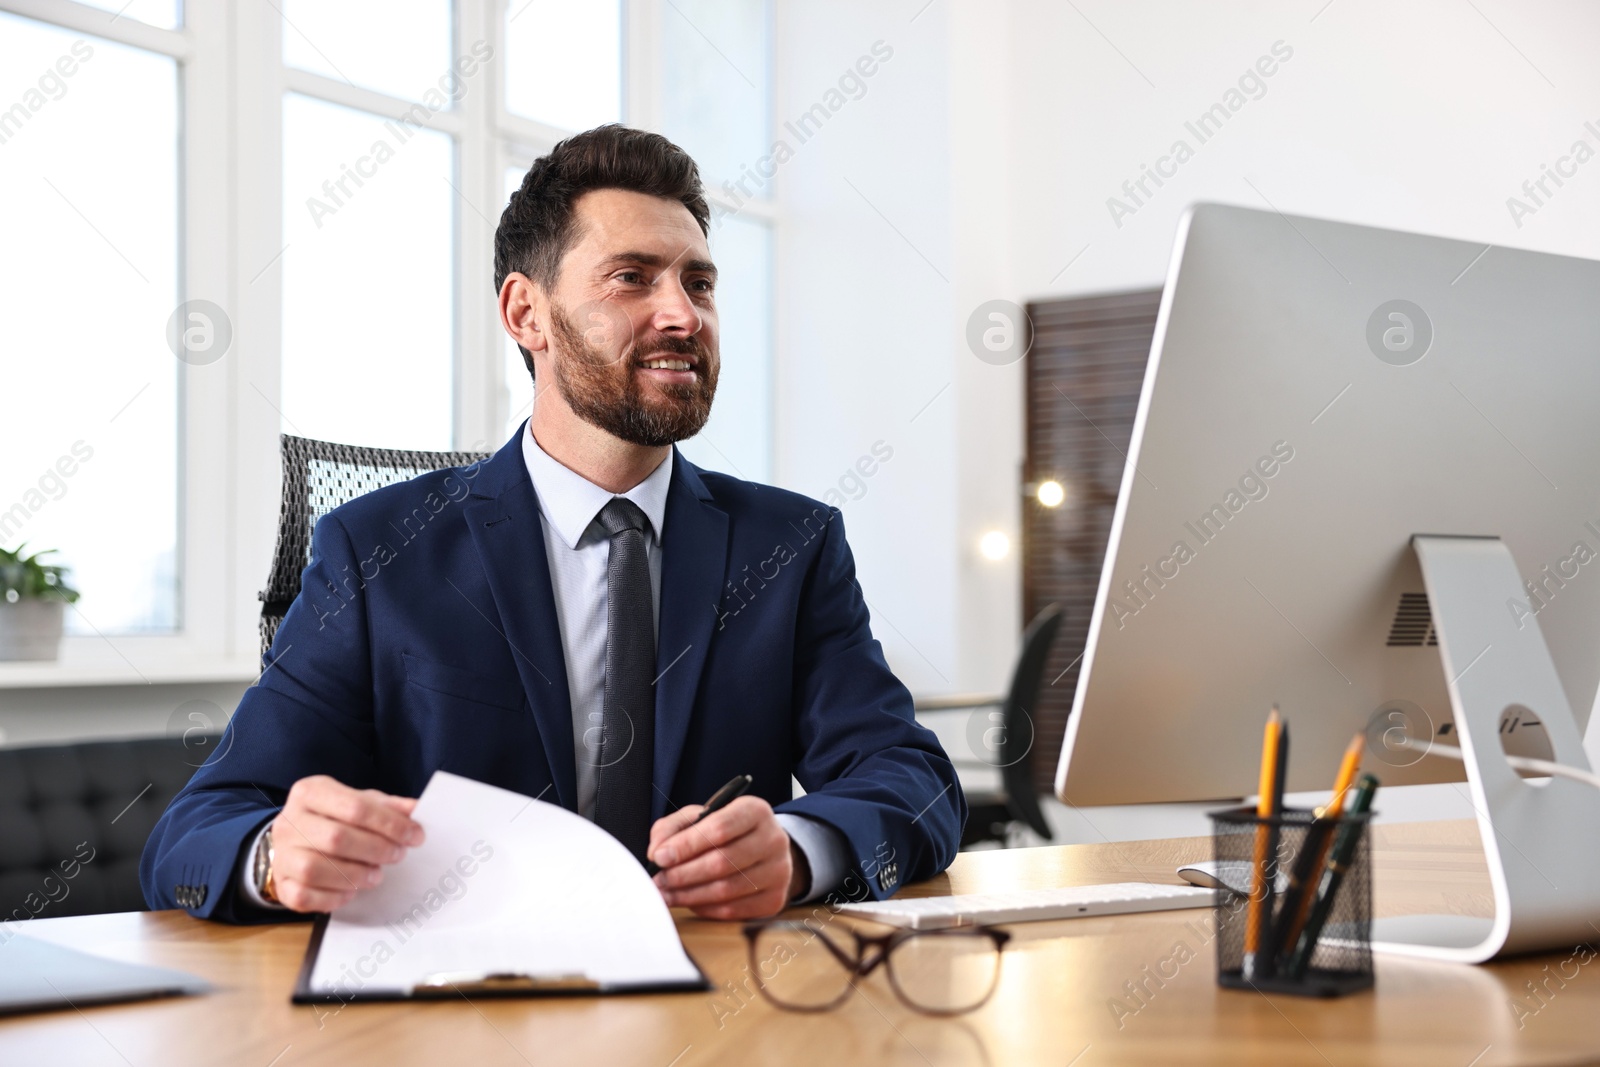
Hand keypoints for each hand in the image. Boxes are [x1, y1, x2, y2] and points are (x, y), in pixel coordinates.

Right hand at [267, 775, 423, 912]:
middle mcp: (289, 822)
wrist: (294, 840)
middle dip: (375, 849)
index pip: (355, 806)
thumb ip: (387, 806)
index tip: (415, 835)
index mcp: (310, 792)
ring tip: (376, 875)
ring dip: (355, 875)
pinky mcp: (280, 884)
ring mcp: (281, 854)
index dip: (389, 823)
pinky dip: (332, 897)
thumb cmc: (333, 818)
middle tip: (398, 855)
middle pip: (336, 838)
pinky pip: (303, 896)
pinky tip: (351, 892)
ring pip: (315, 869)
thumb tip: (416, 810)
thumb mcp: (359, 802)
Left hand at [647, 796, 806, 919]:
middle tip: (658, 881)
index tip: (660, 857)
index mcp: (755, 811)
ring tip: (667, 894)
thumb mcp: (700, 818)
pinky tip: (689, 902)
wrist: (763, 851)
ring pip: (726, 890)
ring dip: (689, 895)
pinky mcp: (775, 899)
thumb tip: (657, 852)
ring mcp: (778, 872)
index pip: (720, 828)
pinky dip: (705, 908)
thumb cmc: (726, 832)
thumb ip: (672, 828)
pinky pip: (733, 910)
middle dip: (683, 874)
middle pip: (722, 862)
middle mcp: (774, 840)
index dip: (686, 845)